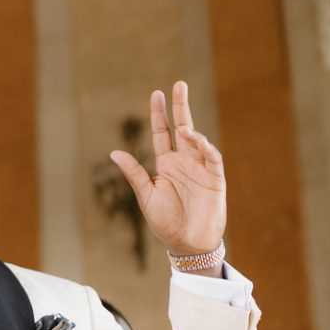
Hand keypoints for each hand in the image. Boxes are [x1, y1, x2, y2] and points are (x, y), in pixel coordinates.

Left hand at [110, 83, 225, 260]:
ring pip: (198, 140)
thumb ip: (134, 173)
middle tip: (179, 85)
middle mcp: (184, 162)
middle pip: (183, 127)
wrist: (187, 245)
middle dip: (181, 106)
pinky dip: (206, 147)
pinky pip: (212, 158)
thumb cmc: (166, 223)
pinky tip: (197, 140)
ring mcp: (200, 168)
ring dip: (191, 130)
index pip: (163, 133)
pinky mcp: (215, 179)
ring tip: (184, 128)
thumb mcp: (146, 196)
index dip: (160, 114)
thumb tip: (114, 152)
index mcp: (167, 164)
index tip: (157, 93)